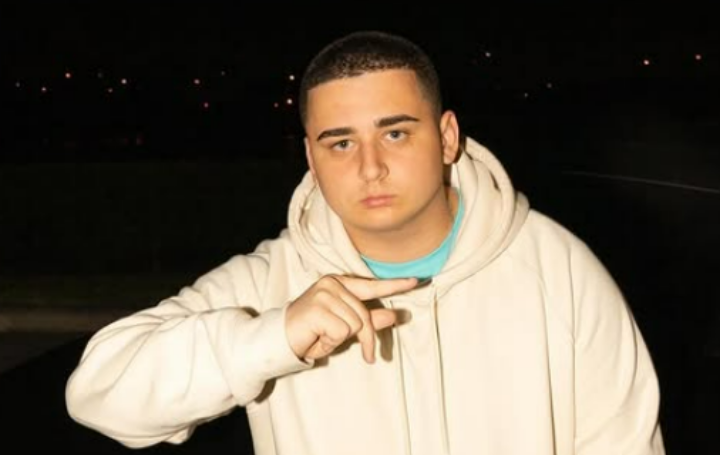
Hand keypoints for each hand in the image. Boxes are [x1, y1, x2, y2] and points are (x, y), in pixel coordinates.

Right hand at [285, 275, 418, 362]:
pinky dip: (331, 341)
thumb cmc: (312, 332)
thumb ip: (367, 320)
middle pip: (365, 315)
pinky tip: (317, 337)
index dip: (394, 285)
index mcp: (339, 284)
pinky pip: (342, 331)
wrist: (280, 339)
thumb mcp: (344, 327)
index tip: (416, 281)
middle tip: (367, 355)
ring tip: (323, 337)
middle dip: (365, 338)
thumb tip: (392, 315)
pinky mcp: (318, 308)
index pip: (371, 285)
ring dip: (341, 339)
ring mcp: (324, 294)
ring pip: (355, 324)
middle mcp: (332, 284)